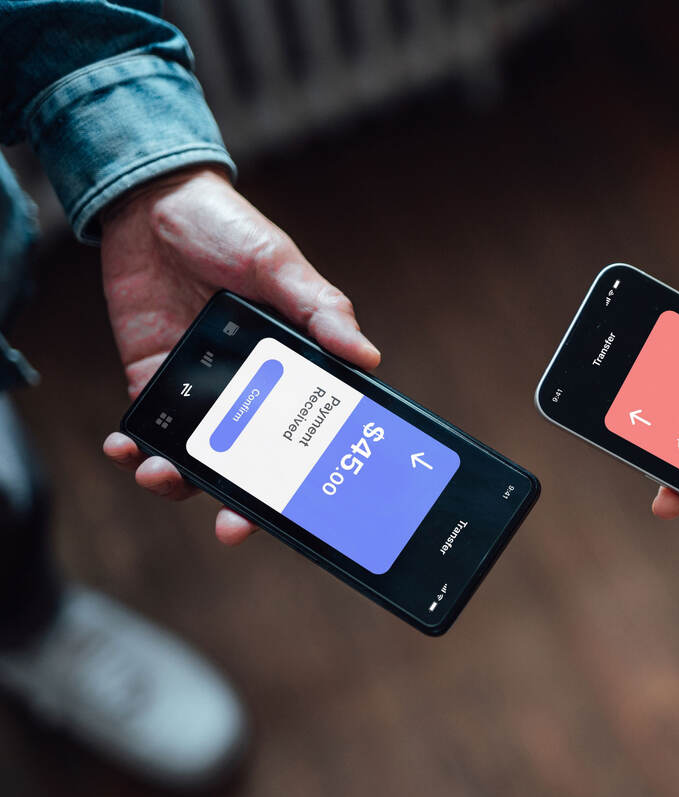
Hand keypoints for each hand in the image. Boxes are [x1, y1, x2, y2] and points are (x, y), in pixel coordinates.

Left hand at [99, 166, 380, 544]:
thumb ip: (321, 310)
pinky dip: (134, 446)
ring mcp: (201, 390)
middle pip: (253, 464)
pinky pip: (148, 429)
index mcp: (292, 370)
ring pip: (197, 456)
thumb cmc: (229, 229)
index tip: (305, 511)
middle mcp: (250, 390)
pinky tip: (126, 447)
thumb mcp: (282, 265)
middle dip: (241, 504)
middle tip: (231, 528)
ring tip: (163, 475)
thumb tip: (367, 357)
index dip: (307, 479)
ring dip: (180, 479)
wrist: (153, 202)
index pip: (307, 436)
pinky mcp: (154, 380)